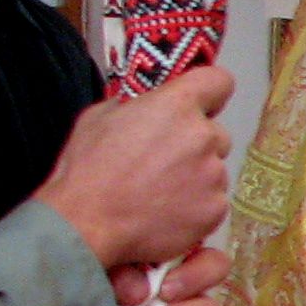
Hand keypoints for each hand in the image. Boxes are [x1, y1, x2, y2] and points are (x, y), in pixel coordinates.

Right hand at [33, 65, 234, 269]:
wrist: (87, 224)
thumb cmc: (88, 170)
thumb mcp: (101, 117)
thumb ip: (136, 104)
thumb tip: (148, 104)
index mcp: (177, 105)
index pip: (218, 81)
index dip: (208, 92)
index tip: (200, 103)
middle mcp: (203, 136)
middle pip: (216, 133)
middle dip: (196, 143)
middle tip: (163, 160)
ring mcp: (213, 175)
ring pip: (214, 170)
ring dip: (195, 177)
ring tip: (158, 191)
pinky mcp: (215, 209)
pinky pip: (213, 201)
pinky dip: (195, 206)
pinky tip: (165, 211)